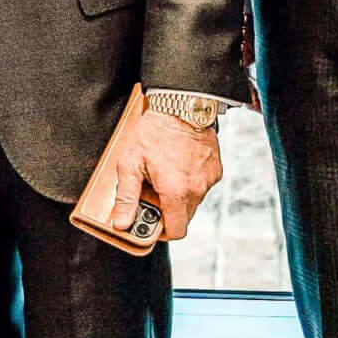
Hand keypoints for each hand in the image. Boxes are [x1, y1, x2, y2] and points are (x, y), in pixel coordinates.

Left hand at [126, 109, 224, 240]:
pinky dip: (190, 181)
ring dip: (179, 195)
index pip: (176, 231)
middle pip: (184, 216)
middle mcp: (197, 188)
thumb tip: (122, 223)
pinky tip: (178, 166)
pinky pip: (202, 185)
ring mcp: (208, 179)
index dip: (162, 232)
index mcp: (176, 192)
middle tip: (153, 194)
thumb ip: (127, 197)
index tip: (152, 223)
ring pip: (193, 200)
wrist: (180, 106)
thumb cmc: (154, 131)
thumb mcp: (131, 164)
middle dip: (168, 211)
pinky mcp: (215, 168)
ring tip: (164, 175)